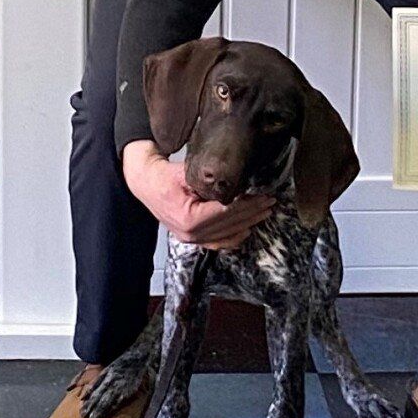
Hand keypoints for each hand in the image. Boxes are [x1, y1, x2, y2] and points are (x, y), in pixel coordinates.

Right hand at [122, 141, 272, 247]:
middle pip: (229, 225)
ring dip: (248, 224)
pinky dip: (234, 237)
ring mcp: (190, 239)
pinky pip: (217, 243)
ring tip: (264, 213)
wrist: (146, 183)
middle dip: (253, 213)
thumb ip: (211, 184)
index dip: (248, 206)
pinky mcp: (192, 238)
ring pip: (226, 235)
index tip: (263, 197)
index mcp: (188, 218)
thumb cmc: (165, 176)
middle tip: (270, 203)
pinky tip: (247, 230)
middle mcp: (190, 234)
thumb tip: (238, 186)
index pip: (226, 213)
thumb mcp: (188, 174)